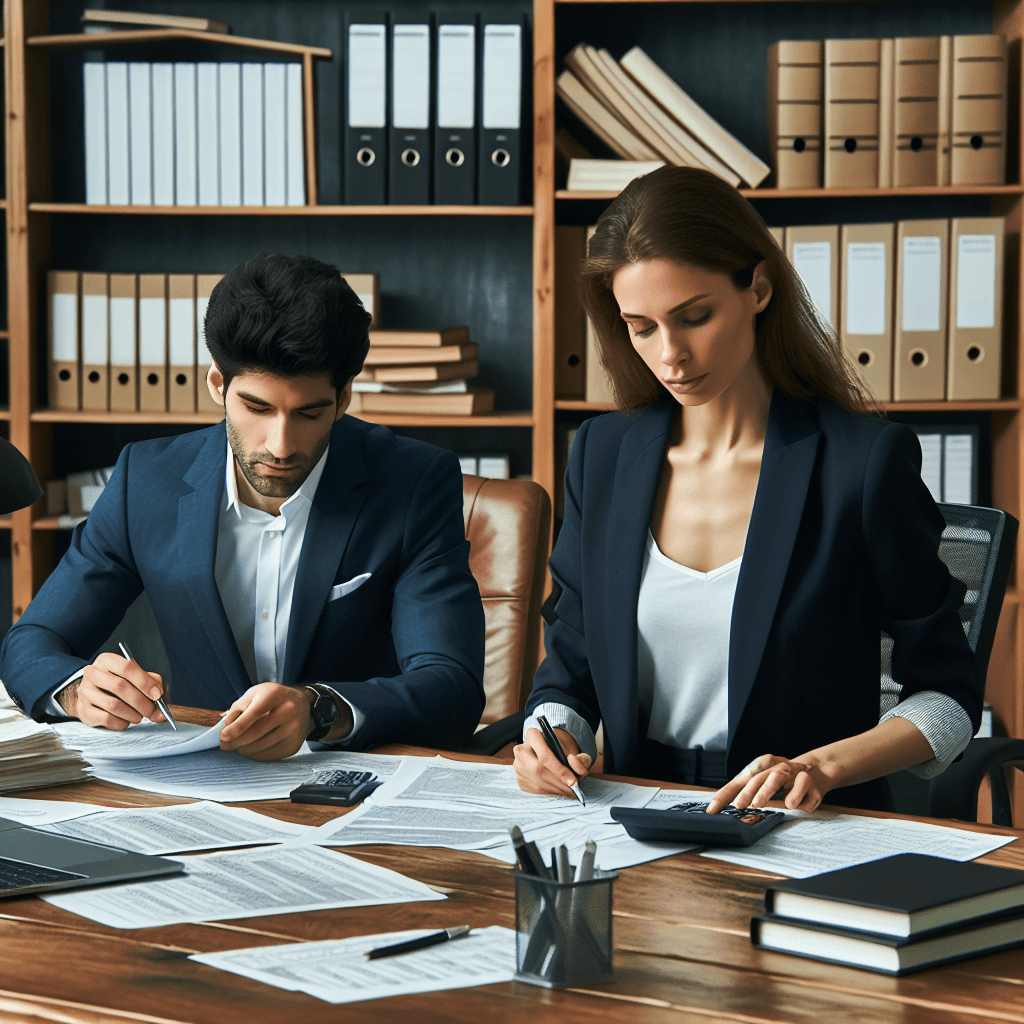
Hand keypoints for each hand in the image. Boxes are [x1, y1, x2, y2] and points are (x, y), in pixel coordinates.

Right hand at [58, 652, 164, 729]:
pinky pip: (105, 719)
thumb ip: (152, 685)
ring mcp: (85, 691)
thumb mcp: (137, 677)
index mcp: (107, 660)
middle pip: (120, 686)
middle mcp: (92, 673)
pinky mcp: (83, 710)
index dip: (145, 682)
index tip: (157, 695)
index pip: (127, 667)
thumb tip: (161, 705)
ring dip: (132, 714)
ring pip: (112, 705)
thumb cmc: (119, 684)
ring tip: (139, 717)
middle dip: (140, 701)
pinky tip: (126, 721)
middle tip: (151, 711)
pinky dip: (121, 723)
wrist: (93, 695)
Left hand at [219, 683, 349, 760]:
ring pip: (260, 747)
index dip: (237, 727)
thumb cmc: (274, 699)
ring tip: (237, 746)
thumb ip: (238, 707)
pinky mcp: (294, 745)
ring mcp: (294, 729)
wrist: (303, 705)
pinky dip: (255, 755)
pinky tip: (251, 748)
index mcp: (275, 695)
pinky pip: (268, 756)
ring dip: (243, 750)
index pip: (254, 713)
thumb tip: (227, 728)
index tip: (223, 737)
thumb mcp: (256, 693)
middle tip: (224, 745)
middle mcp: (288, 711)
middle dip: (235, 742)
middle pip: (256, 733)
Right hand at [513, 727, 592, 796]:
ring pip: (538, 781)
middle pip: (540, 770)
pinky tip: (560, 790)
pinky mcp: (519, 779)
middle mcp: (521, 750)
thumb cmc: (563, 751)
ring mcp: (518, 766)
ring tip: (570, 791)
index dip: (560, 771)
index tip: (573, 781)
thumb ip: (581, 757)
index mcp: (532, 735)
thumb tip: (572, 760)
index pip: (544, 756)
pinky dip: (550, 792)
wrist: (552, 752)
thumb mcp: (576, 750)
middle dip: (559, 782)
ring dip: (556, 788)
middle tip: (574, 789)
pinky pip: (535, 788)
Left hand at [706, 754, 828, 814]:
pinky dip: (795, 794)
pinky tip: (791, 804)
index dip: (725, 795)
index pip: (738, 782)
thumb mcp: (766, 786)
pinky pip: (801, 785)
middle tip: (737, 805)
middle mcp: (774, 769)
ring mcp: (791, 773)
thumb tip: (730, 809)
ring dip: (766, 790)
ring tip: (757, 803)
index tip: (712, 809)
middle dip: (746, 792)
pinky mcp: (809, 781)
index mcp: (760, 771)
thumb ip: (750, 795)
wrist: (817, 770)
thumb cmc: (786, 782)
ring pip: (776, 777)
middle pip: (756, 778)